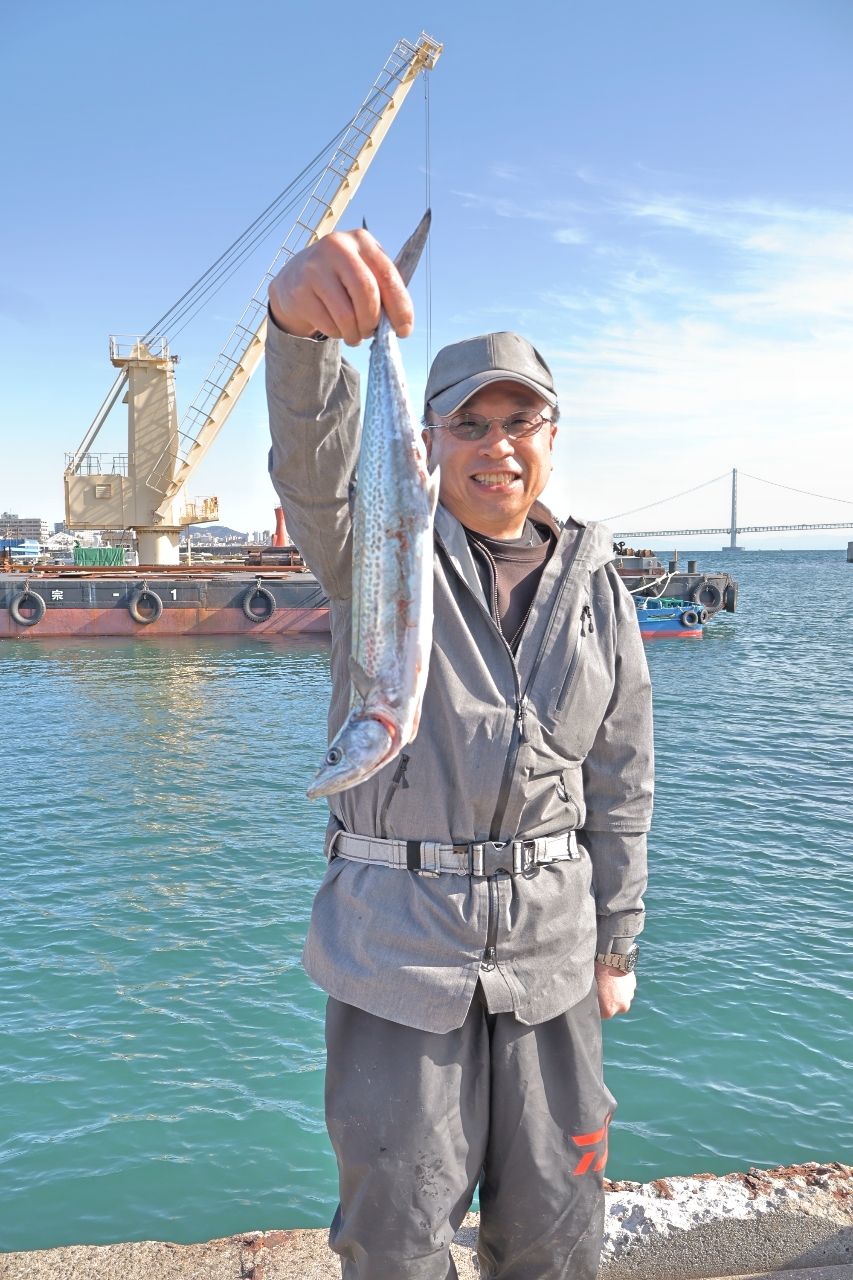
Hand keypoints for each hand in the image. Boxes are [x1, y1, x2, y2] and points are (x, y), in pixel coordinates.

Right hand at [268, 228, 413, 345]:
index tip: (404, 330)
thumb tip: (401, 326)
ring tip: (354, 335)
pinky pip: (328, 323)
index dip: (400, 308)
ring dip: (355, 334)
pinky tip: (336, 327)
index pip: (388, 275)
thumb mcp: (364, 274)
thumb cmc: (340, 280)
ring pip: (347, 314)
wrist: (295, 279)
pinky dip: (337, 333)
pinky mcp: (300, 290)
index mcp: (361, 241)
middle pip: (367, 293)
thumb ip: (384, 292)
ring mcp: (315, 267)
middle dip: (373, 321)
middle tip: (371, 332)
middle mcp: (337, 247)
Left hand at [594, 960, 636, 1018]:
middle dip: (607, 999)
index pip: (600, 1014)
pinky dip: (620, 984)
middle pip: (612, 1006)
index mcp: (608, 1011)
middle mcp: (621, 1007)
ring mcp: (629, 996)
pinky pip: (625, 988)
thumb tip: (589, 1003)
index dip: (595, 1005)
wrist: (610, 958)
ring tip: (607, 980)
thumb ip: (592, 1001)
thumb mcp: (590, 990)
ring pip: (620, 997)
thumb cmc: (596, 974)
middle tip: (600, 987)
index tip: (591, 997)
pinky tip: (613, 975)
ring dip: (615, 992)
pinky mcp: (633, 985)